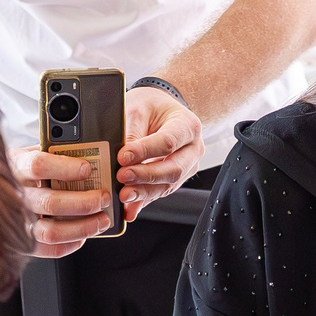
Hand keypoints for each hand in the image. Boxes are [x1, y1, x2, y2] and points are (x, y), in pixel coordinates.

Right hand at [9, 145, 120, 257]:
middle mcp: (16, 195)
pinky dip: (70, 244)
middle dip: (84, 202)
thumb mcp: (38, 149)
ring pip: (50, 232)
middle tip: (104, 198)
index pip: (38, 166)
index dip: (65, 168)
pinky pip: (48, 249)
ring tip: (103, 220)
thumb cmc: (31, 166)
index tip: (87, 168)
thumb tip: (90, 149)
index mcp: (18, 166)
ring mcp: (19, 221)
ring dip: (82, 228)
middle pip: (50, 203)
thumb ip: (58, 149)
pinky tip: (84, 235)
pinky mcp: (23, 241)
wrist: (2, 184)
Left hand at [117, 85, 204, 216]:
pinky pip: (160, 192)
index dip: (145, 151)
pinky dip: (143, 201)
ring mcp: (187, 167)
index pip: (168, 142)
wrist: (161, 112)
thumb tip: (122, 159)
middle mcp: (193, 149)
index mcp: (188, 126)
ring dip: (144, 192)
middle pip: (173, 169)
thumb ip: (132, 133)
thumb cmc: (152, 107)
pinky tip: (130, 208)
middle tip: (122, 177)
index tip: (123, 156)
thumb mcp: (139, 109)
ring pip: (167, 185)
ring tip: (124, 195)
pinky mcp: (175, 180)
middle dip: (146, 176)